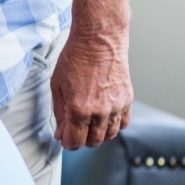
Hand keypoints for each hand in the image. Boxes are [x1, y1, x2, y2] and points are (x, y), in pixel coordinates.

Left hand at [51, 28, 132, 148]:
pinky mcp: (127, 100)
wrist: (98, 42)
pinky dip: (114, 126)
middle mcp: (100, 111)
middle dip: (81, 141)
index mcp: (79, 109)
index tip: (63, 139)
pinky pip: (123, 123)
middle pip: (93, 141)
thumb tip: (61, 131)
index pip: (75, 141)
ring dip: (97, 135)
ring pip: (109, 135)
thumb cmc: (75, 59)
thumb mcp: (57, 86)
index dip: (67, 143)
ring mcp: (116, 107)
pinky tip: (103, 119)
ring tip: (87, 126)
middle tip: (73, 133)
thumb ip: (59, 112)